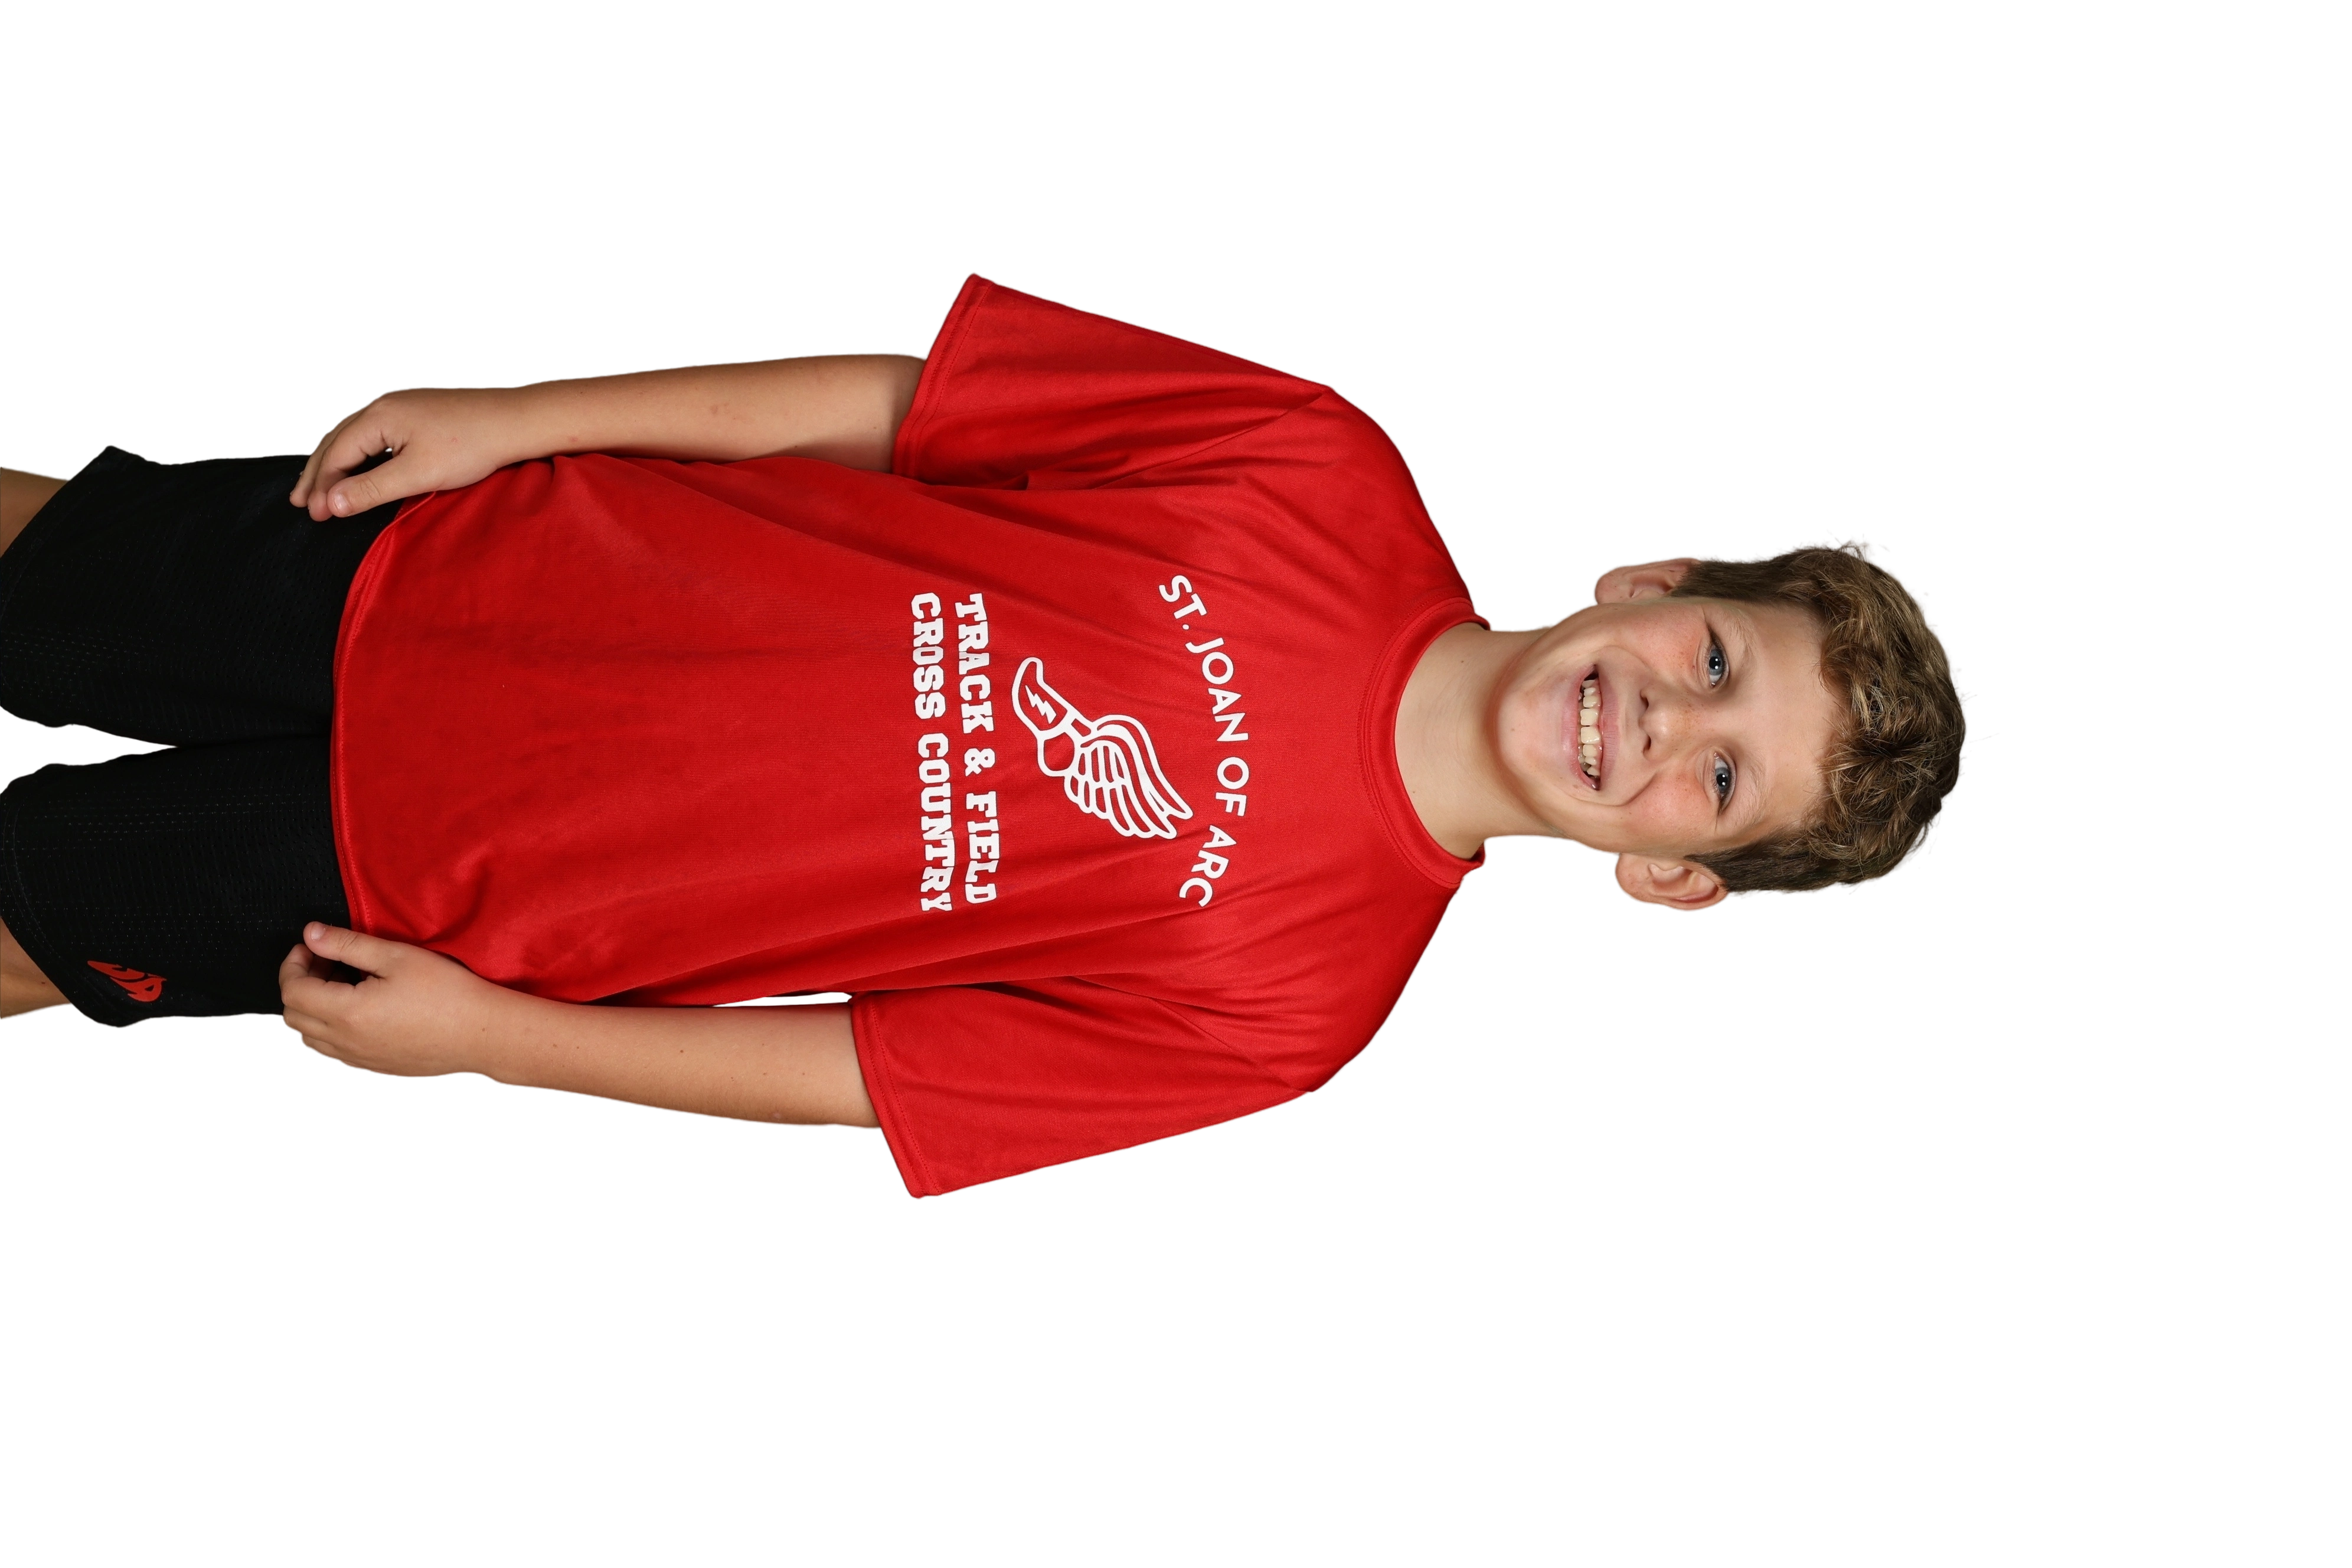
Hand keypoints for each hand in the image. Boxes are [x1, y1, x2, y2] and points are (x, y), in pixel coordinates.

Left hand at [280, 922, 522, 1080]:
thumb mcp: (397, 956)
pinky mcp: (373, 1067)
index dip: (293, 964)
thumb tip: (311, 934)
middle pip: (293, 1017)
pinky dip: (330, 1031)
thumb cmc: (447, 991)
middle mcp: (345, 1042)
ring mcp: (358, 1059)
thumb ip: (347, 944)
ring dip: (312, 1010)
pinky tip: (358, 1012)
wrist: (482, 1034)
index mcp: (347, 1012)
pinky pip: (333, 1053)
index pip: (292, 990)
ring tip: (340, 987)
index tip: (310, 946)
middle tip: (326, 962)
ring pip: (309, 1039)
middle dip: (300, 984)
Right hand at [289, 384, 534, 521]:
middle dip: (316, 474)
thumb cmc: (470, 446)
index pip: (335, 455)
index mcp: (376, 417)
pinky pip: (369, 431)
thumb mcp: (417, 474)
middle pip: (335, 441)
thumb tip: (331, 503)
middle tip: (300, 503)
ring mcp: (395, 404)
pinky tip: (353, 464)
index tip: (315, 515)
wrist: (512, 420)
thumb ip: (372, 489)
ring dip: (333, 462)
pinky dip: (354, 451)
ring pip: (350, 435)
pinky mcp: (411, 410)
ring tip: (317, 486)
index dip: (322, 487)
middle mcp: (379, 404)